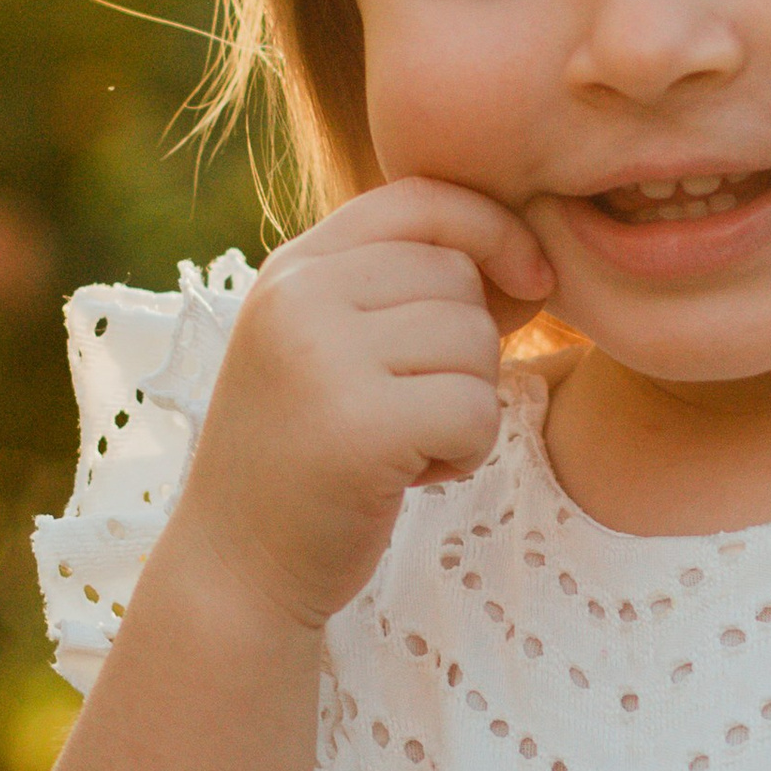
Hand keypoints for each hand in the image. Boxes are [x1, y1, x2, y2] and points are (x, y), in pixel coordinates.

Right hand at [160, 178, 553, 629]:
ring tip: (403, 444)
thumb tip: (533, 259)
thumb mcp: (337, 349)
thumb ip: (409, 291)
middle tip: (409, 410)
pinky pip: (475, 409)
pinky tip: (409, 477)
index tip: (530, 280)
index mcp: (293, 268)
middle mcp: (297, 296)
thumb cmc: (309, 459)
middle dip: (467, 349)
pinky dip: (465, 452)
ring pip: (474, 343)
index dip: (493, 229)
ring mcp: (320, 357)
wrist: (237, 572)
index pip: (423, 198)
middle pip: (459, 276)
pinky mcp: (357, 426)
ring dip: (466, 405)